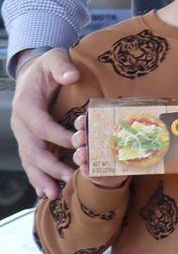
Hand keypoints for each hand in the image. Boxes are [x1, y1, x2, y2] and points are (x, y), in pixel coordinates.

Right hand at [12, 47, 79, 197]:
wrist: (33, 72)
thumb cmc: (48, 66)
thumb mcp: (55, 59)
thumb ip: (61, 66)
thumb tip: (71, 75)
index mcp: (26, 106)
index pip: (41, 126)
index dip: (58, 136)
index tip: (79, 143)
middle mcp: (21, 124)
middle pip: (32, 149)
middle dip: (48, 165)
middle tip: (67, 177)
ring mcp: (23, 134)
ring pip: (29, 160)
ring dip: (41, 178)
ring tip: (53, 194)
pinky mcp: (29, 140)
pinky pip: (31, 161)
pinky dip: (37, 177)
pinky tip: (46, 193)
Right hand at [67, 113, 126, 189]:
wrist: (119, 172)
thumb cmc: (121, 149)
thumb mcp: (126, 138)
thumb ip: (130, 131)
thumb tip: (145, 125)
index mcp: (94, 132)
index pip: (83, 124)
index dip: (81, 121)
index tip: (84, 119)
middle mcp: (87, 144)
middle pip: (78, 138)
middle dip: (79, 136)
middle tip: (83, 136)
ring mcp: (87, 158)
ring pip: (79, 154)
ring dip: (80, 153)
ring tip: (84, 153)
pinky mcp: (89, 171)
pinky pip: (85, 170)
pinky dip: (85, 169)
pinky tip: (86, 168)